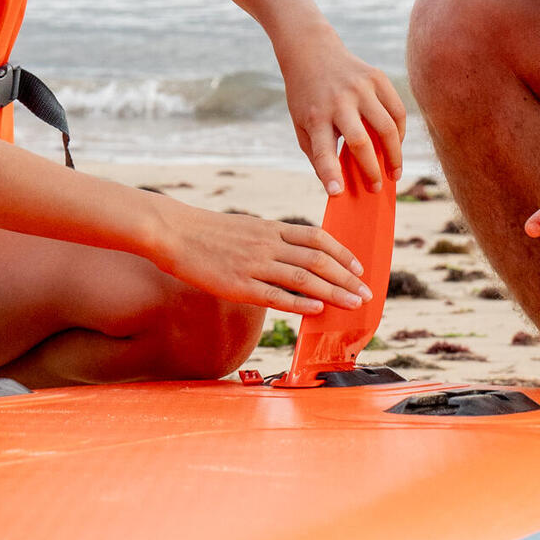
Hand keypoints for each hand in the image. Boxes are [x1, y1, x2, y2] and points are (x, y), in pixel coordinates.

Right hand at [143, 199, 372, 314]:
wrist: (173, 232)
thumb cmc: (207, 233)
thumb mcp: (247, 228)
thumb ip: (272, 241)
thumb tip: (294, 256)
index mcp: (271, 229)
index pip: (317, 238)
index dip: (343, 253)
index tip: (360, 268)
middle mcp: (268, 244)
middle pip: (318, 259)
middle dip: (347, 278)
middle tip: (366, 293)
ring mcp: (254, 264)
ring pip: (304, 278)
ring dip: (334, 292)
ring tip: (353, 304)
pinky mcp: (239, 285)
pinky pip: (275, 295)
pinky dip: (300, 303)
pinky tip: (317, 310)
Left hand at [274, 21, 406, 193]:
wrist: (311, 51)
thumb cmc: (306, 97)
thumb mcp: (300, 124)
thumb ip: (318, 153)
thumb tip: (340, 185)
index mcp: (315, 116)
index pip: (323, 150)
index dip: (330, 173)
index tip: (337, 193)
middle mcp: (339, 101)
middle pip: (361, 142)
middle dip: (371, 170)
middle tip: (376, 189)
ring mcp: (361, 87)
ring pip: (387, 127)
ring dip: (394, 155)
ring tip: (394, 173)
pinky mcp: (377, 77)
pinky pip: (397, 110)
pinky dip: (400, 132)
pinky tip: (396, 145)